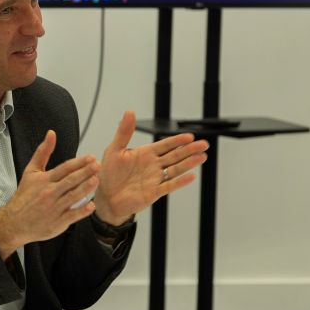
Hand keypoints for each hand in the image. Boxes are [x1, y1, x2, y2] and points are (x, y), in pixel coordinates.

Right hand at [0, 130, 99, 258]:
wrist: (14, 222)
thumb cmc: (24, 196)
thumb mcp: (30, 171)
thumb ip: (43, 152)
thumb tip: (51, 133)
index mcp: (44, 180)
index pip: (64, 168)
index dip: (79, 162)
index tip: (91, 157)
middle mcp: (49, 193)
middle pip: (71, 180)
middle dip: (86, 172)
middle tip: (98, 165)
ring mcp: (54, 208)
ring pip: (73, 196)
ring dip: (86, 188)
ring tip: (97, 180)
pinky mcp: (57, 222)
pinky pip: (72, 215)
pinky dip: (82, 210)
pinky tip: (91, 205)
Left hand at [94, 111, 208, 224]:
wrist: (105, 197)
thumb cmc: (108, 173)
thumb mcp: (114, 150)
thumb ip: (124, 132)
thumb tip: (130, 112)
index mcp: (145, 153)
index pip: (165, 145)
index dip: (177, 141)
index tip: (190, 136)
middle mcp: (153, 165)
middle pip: (175, 155)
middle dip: (189, 150)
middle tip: (204, 144)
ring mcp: (155, 178)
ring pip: (175, 169)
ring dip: (189, 163)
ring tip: (202, 156)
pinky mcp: (154, 192)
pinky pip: (169, 186)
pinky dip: (180, 181)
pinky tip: (191, 176)